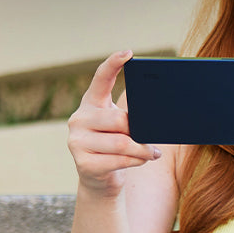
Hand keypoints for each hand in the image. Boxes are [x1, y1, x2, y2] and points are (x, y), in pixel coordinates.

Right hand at [66, 50, 161, 196]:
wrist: (99, 179)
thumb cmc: (115, 147)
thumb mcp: (120, 127)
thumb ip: (130, 116)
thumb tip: (156, 112)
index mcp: (91, 103)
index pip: (101, 78)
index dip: (113, 64)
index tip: (128, 53)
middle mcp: (79, 119)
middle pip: (118, 119)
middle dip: (138, 129)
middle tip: (151, 136)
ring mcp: (77, 142)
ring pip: (121, 142)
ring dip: (142, 149)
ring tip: (152, 152)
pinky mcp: (83, 164)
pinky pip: (118, 160)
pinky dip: (136, 161)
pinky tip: (142, 160)